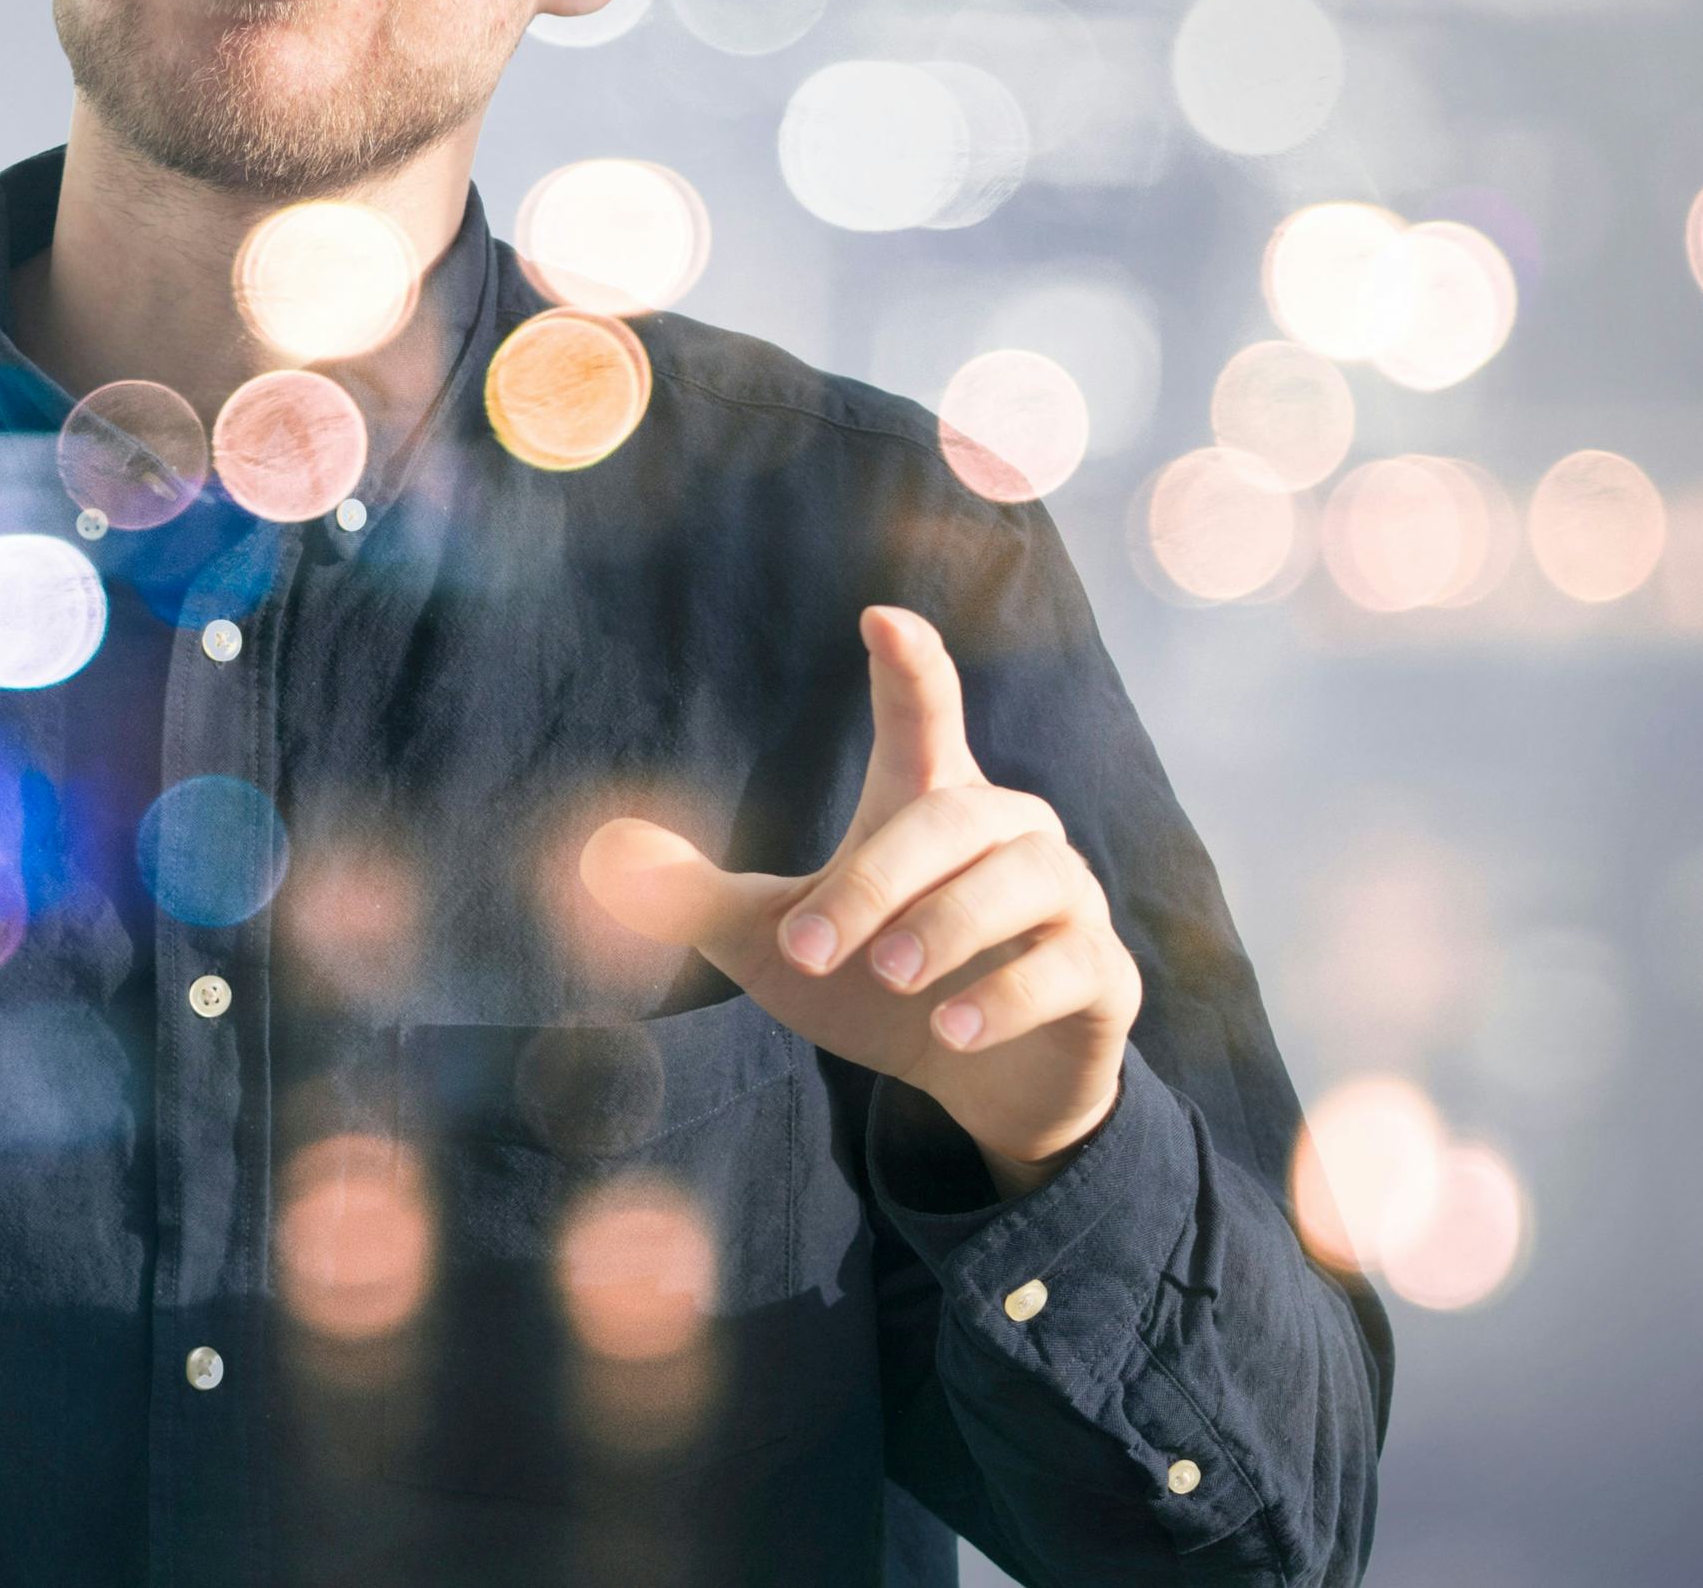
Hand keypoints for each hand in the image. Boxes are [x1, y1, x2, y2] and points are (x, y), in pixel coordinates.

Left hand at [578, 606, 1140, 1195]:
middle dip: (880, 877)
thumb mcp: (776, 948)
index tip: (880, 616)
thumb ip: (698, 900)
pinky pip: (1069, 962)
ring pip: (1022, 880)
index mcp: (932, 804)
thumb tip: (599, 853)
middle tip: (811, 946)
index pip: (926, 714)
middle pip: (955, 814)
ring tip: (895, 977)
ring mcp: (1068, 901)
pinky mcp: (1103, 976)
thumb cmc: (883, 989)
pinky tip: (952, 1030)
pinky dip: (1010, 993)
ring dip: (951, 924)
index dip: (910, 665)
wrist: (987, 1085)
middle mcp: (1011, 834)